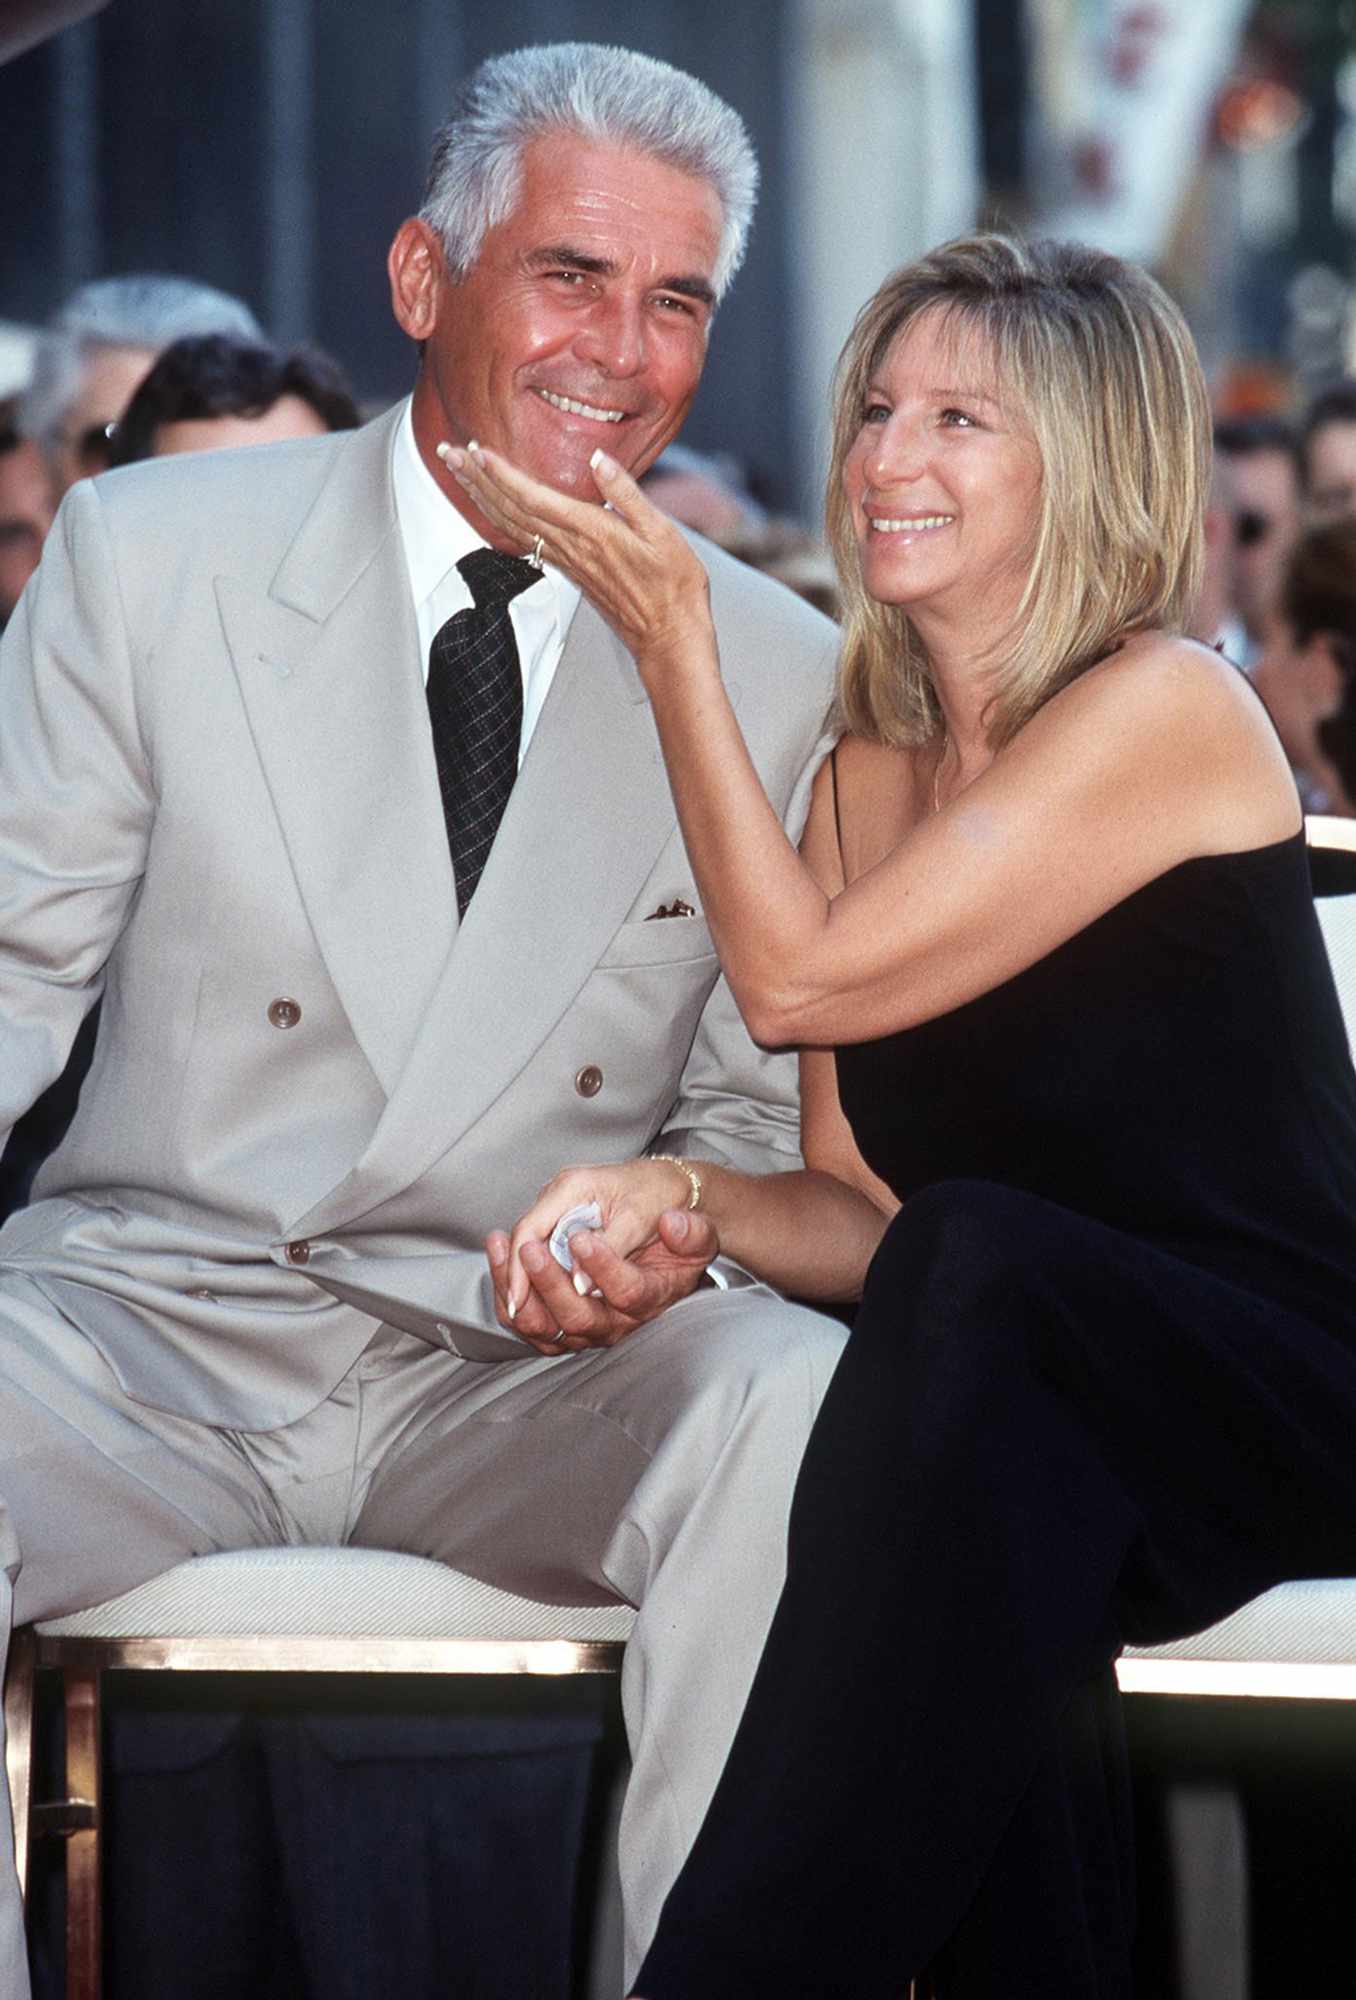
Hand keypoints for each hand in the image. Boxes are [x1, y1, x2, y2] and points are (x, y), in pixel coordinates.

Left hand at [439, 440, 714, 672]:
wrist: (670, 637)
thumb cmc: (674, 586)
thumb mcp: (662, 532)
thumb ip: (627, 493)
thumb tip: (598, 457)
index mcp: (591, 532)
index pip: (534, 498)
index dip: (502, 474)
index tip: (476, 450)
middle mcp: (571, 547)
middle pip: (512, 509)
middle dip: (477, 479)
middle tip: (448, 451)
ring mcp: (568, 561)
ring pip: (513, 524)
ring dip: (482, 497)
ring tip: (459, 472)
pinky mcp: (571, 571)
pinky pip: (527, 540)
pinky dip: (503, 519)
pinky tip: (492, 507)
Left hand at [485, 1160, 719, 1354]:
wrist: (661, 1256)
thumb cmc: (676, 1243)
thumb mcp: (696, 1232)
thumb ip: (690, 1231)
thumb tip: (673, 1224)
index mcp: (653, 1297)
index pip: (628, 1292)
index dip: (603, 1268)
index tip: (582, 1237)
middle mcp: (619, 1323)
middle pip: (579, 1318)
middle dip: (550, 1283)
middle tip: (531, 1247)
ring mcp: (588, 1330)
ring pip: (546, 1327)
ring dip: (519, 1291)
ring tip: (504, 1247)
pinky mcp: (562, 1328)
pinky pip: (529, 1323)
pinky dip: (508, 1295)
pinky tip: (500, 1257)